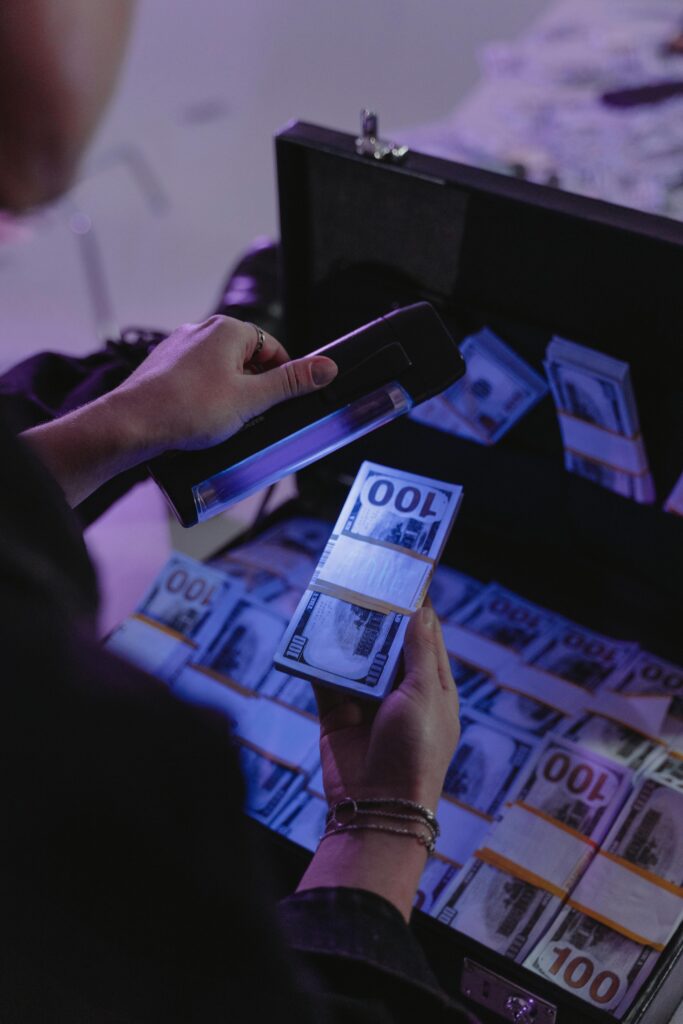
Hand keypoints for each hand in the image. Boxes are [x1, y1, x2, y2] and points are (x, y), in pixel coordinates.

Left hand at [22, 315, 337, 506]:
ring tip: (222, 423)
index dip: (280, 380)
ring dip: (229, 397)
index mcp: (228, 329)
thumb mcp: (252, 399)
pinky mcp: (164, 368)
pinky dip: (204, 400)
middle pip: (248, 361)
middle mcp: (202, 331)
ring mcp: (180, 348)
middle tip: (250, 418)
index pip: (273, 349)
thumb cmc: (188, 410)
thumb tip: (327, 368)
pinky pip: (197, 382)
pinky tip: (199, 422)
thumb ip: (291, 383)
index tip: (277, 405)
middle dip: (253, 390)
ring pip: (221, 373)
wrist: (133, 425)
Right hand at [297, 601, 459, 919]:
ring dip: (343, 630)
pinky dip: (316, 656)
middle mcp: (400, 689)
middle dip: (373, 612)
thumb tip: (420, 609)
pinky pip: (325, 677)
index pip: (424, 634)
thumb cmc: (416, 751)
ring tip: (331, 594)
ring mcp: (367, 700)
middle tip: (357, 576)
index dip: (414, 604)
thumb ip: (418, 651)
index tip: (402, 572)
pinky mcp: (337, 711)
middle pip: (386, 641)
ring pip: (354, 655)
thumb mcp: (424, 696)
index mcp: (432, 685)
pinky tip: (307, 630)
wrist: (379, 806)